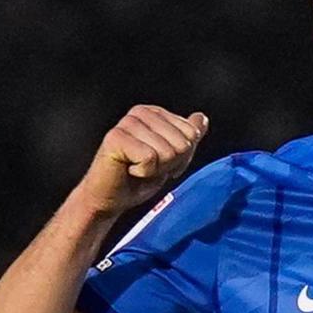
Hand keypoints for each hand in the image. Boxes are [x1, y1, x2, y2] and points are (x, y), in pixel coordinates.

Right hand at [73, 105, 208, 217]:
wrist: (110, 199)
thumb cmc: (138, 179)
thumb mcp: (172, 158)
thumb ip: (188, 138)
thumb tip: (201, 118)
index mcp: (154, 113)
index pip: (191, 133)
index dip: (181, 157)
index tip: (160, 162)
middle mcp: (140, 112)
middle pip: (181, 143)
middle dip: (169, 164)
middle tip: (148, 168)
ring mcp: (126, 123)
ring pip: (167, 151)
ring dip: (156, 169)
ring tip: (137, 169)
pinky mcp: (116, 137)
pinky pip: (149, 158)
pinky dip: (143, 172)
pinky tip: (129, 169)